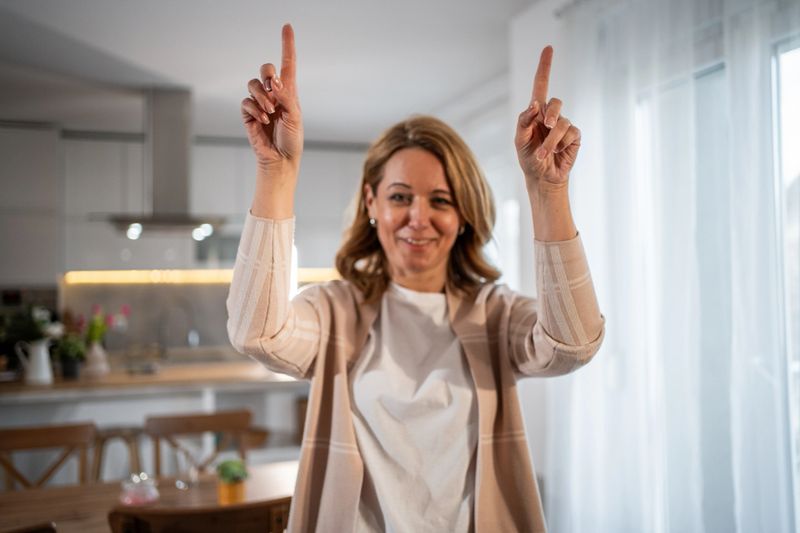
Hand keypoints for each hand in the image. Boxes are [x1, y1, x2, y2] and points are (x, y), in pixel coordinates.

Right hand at [241, 24, 302, 172]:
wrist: (281, 159)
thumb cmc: (292, 139)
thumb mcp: (295, 117)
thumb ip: (286, 97)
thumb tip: (274, 82)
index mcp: (289, 92)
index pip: (288, 64)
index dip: (287, 45)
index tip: (287, 27)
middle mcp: (274, 94)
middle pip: (266, 69)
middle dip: (268, 72)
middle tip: (273, 84)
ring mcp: (260, 103)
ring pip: (252, 84)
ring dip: (261, 96)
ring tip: (270, 111)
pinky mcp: (249, 114)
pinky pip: (246, 102)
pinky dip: (255, 109)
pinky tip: (263, 119)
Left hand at [515, 46, 580, 191]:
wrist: (541, 178)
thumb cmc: (529, 158)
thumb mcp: (520, 140)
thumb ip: (524, 121)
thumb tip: (535, 105)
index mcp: (536, 113)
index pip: (540, 85)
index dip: (544, 67)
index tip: (548, 48)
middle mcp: (551, 115)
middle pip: (555, 101)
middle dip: (550, 113)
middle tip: (545, 125)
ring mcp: (564, 125)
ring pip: (561, 122)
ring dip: (550, 140)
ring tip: (543, 154)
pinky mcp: (574, 136)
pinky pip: (571, 133)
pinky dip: (560, 145)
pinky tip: (555, 154)